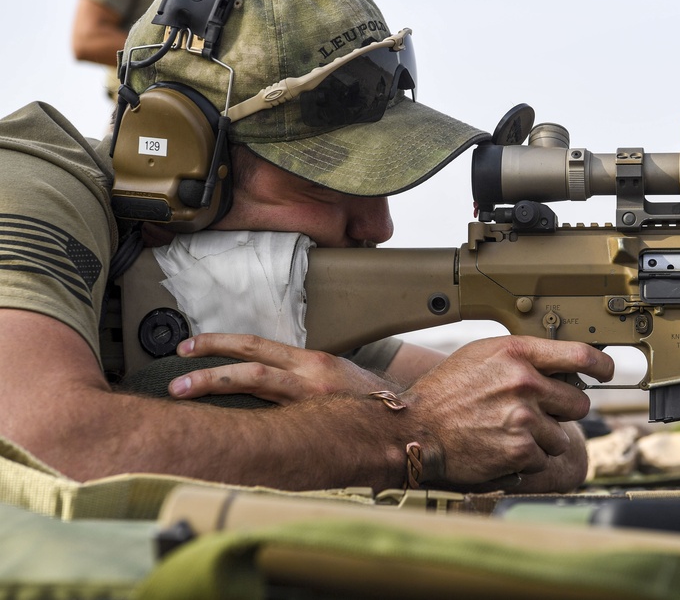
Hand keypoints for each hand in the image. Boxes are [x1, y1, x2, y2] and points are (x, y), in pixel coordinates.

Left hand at [168, 333, 400, 404]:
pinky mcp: (315, 424)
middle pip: (248, 364)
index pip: (257, 346)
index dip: (220, 343)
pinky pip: (270, 422)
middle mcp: (308, 376)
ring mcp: (310, 401)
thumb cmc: (371, 403)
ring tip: (181, 392)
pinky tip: (220, 432)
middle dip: (207, 366)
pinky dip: (242, 424)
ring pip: (253, 389)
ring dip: (213, 387)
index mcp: (312, 361)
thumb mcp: (336, 377)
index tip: (190, 346)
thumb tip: (264, 380)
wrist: (407, 423)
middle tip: (175, 374)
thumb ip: (301, 376)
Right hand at [399, 336, 612, 491]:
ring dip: (543, 438)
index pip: (581, 354)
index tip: (606, 372)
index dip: (602, 365)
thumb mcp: (482, 355)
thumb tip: (561, 365)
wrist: (416, 428)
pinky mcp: (521, 449)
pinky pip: (544, 457)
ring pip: (562, 435)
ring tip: (509, 431)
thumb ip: (522, 357)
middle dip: (562, 411)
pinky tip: (502, 447)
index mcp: (517, 353)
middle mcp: (524, 382)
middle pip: (578, 401)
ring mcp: (524, 417)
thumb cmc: (447, 391)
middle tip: (534, 413)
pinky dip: (528, 458)